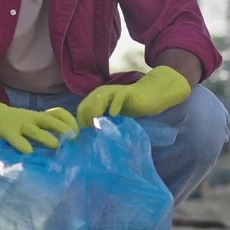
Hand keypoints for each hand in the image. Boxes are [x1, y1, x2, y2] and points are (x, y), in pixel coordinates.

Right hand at [0, 73, 76, 153]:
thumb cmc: (11, 124)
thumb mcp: (29, 124)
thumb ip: (42, 132)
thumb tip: (61, 147)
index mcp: (37, 116)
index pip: (58, 113)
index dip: (70, 121)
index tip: (78, 132)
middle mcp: (30, 118)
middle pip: (50, 119)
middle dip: (63, 128)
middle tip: (74, 139)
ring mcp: (18, 123)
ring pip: (34, 129)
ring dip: (46, 137)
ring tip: (55, 145)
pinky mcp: (5, 130)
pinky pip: (15, 137)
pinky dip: (22, 144)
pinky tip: (28, 152)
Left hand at [76, 65, 191, 126]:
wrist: (149, 96)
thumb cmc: (130, 108)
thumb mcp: (113, 117)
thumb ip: (102, 122)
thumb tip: (91, 139)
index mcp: (96, 97)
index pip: (81, 110)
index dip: (81, 123)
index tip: (86, 137)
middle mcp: (101, 92)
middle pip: (86, 105)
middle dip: (87, 121)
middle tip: (93, 135)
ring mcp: (113, 90)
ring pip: (98, 101)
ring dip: (97, 115)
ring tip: (100, 128)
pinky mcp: (126, 91)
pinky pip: (117, 97)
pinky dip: (113, 107)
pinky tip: (114, 116)